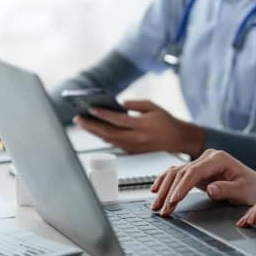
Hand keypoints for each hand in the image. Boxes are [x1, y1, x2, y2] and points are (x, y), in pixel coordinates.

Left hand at [73, 100, 204, 156]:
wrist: (177, 138)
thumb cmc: (165, 121)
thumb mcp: (152, 106)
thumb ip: (134, 104)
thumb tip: (118, 105)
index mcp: (142, 125)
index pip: (118, 120)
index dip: (103, 114)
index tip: (90, 108)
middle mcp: (137, 138)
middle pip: (108, 133)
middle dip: (91, 126)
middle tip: (78, 119)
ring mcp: (133, 147)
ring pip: (108, 140)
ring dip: (94, 132)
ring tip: (82, 124)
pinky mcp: (132, 150)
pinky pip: (113, 143)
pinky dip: (102, 136)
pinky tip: (95, 130)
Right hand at [151, 149, 255, 215]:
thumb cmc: (252, 188)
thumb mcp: (243, 191)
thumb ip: (226, 189)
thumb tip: (210, 188)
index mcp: (219, 159)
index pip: (194, 171)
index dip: (182, 186)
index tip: (173, 200)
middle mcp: (207, 157)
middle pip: (181, 172)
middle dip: (169, 192)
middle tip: (162, 209)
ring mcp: (201, 162)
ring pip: (175, 173)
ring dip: (164, 189)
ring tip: (157, 206)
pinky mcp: (197, 170)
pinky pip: (177, 174)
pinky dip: (165, 182)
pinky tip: (156, 190)